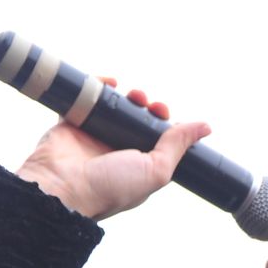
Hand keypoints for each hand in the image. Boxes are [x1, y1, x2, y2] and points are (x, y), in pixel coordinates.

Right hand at [17, 78, 209, 219]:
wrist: (63, 187)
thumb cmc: (110, 186)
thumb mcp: (155, 170)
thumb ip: (177, 147)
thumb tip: (204, 127)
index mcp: (136, 166)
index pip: (155, 138)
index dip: (164, 123)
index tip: (164, 113)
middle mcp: (115, 151)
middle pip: (135, 120)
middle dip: (145, 106)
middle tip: (147, 102)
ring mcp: (92, 137)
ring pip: (112, 108)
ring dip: (125, 96)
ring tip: (132, 94)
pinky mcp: (71, 124)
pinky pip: (84, 99)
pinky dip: (96, 86)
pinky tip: (108, 81)